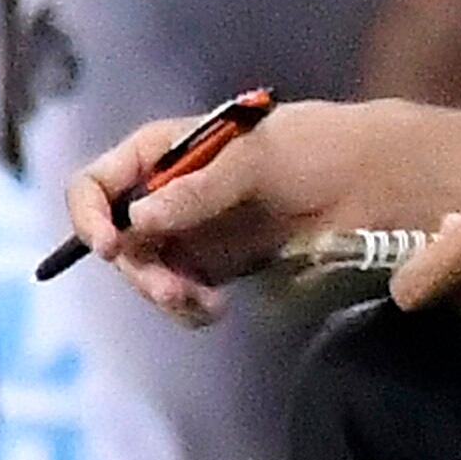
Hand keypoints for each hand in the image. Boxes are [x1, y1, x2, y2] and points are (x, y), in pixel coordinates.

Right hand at [69, 99, 372, 323]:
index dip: (89, 215)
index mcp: (162, 151)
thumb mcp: (255, 160)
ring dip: (165, 294)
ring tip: (205, 304)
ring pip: (148, 273)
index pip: (98, 183)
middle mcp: (166, 193)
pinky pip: (182, 294)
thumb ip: (198, 190)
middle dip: (139, 270)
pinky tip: (215, 310)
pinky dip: (189, 308)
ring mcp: (189, 232)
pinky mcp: (215, 266)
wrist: (371, 182)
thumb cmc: (313, 148)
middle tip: (173, 292)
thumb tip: (139, 219)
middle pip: (118, 239)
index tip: (112, 248)